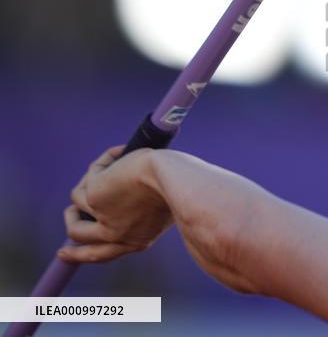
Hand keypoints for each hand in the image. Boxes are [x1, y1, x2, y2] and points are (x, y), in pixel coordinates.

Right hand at [58, 145, 173, 263]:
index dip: (80, 254)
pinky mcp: (94, 196)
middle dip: (70, 223)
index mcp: (137, 241)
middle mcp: (116, 235)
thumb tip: (113, 199)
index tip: (64, 252)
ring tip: (117, 164)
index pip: (101, 254)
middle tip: (69, 213)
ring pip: (77, 202)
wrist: (179, 179)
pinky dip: (103, 162)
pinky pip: (90, 175)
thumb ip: (143, 210)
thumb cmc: (183, 187)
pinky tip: (121, 153)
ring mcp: (103, 217)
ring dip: (92, 180)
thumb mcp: (164, 204)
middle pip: (79, 237)